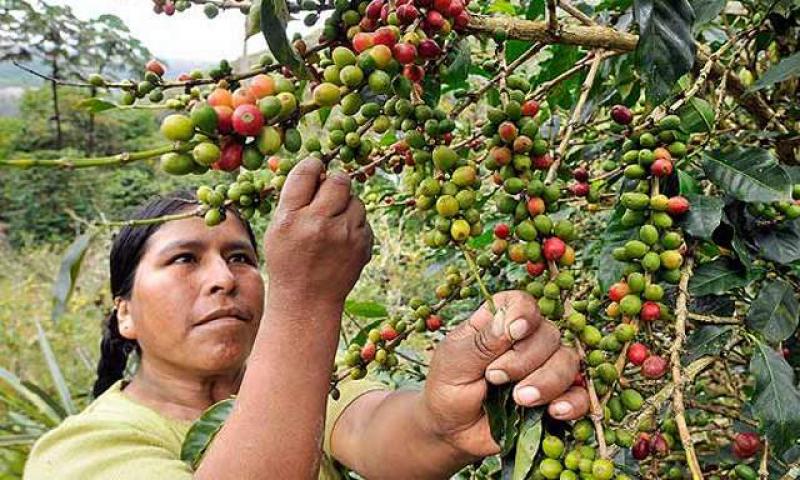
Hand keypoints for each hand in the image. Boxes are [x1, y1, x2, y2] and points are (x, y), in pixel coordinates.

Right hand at [264, 158, 372, 304]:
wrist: (308, 300)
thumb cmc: (288, 260)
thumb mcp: (277, 229)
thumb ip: (294, 198)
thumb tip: (319, 168)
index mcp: (291, 217)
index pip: (308, 171)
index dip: (313, 165)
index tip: (315, 168)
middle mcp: (319, 224)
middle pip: (340, 180)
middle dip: (334, 182)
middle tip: (327, 193)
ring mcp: (345, 236)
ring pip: (356, 200)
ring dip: (346, 205)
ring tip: (332, 223)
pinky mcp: (363, 246)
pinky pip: (364, 220)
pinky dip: (354, 224)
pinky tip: (340, 240)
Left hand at [421, 291, 588, 456]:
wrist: (452, 431)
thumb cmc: (448, 387)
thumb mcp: (454, 361)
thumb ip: (482, 342)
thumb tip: (511, 323)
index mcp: (499, 322)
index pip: (523, 303)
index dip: (524, 314)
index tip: (514, 333)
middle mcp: (527, 341)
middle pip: (549, 334)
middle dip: (525, 359)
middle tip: (494, 377)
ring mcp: (544, 369)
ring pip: (568, 362)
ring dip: (546, 381)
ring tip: (519, 400)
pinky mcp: (555, 398)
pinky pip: (580, 396)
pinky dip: (572, 402)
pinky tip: (554, 411)